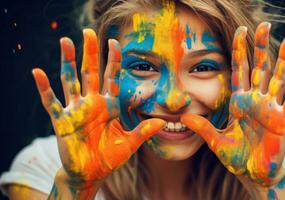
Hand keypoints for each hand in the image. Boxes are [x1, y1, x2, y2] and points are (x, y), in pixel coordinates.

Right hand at [32, 29, 164, 186]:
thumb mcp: (130, 143)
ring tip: (65, 41)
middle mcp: (92, 104)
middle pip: (90, 72)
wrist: (91, 173)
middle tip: (88, 32)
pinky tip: (37, 72)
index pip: (112, 78)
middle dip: (90, 53)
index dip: (113, 60)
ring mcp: (76, 111)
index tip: (115, 42)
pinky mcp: (62, 122)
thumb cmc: (110, 157)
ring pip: (70, 81)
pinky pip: (51, 103)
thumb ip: (144, 131)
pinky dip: (44, 88)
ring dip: (67, 62)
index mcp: (109, 106)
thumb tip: (163, 122)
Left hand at [181, 22, 284, 185]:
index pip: (240, 70)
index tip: (240, 31)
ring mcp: (270, 108)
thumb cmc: (236, 158)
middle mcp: (256, 101)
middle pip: (259, 68)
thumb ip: (202, 126)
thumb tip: (182, 117)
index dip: (240, 51)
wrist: (252, 174)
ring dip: (284, 58)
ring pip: (278, 78)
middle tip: (263, 25)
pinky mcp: (282, 119)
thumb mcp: (216, 140)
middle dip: (260, 47)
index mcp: (240, 102)